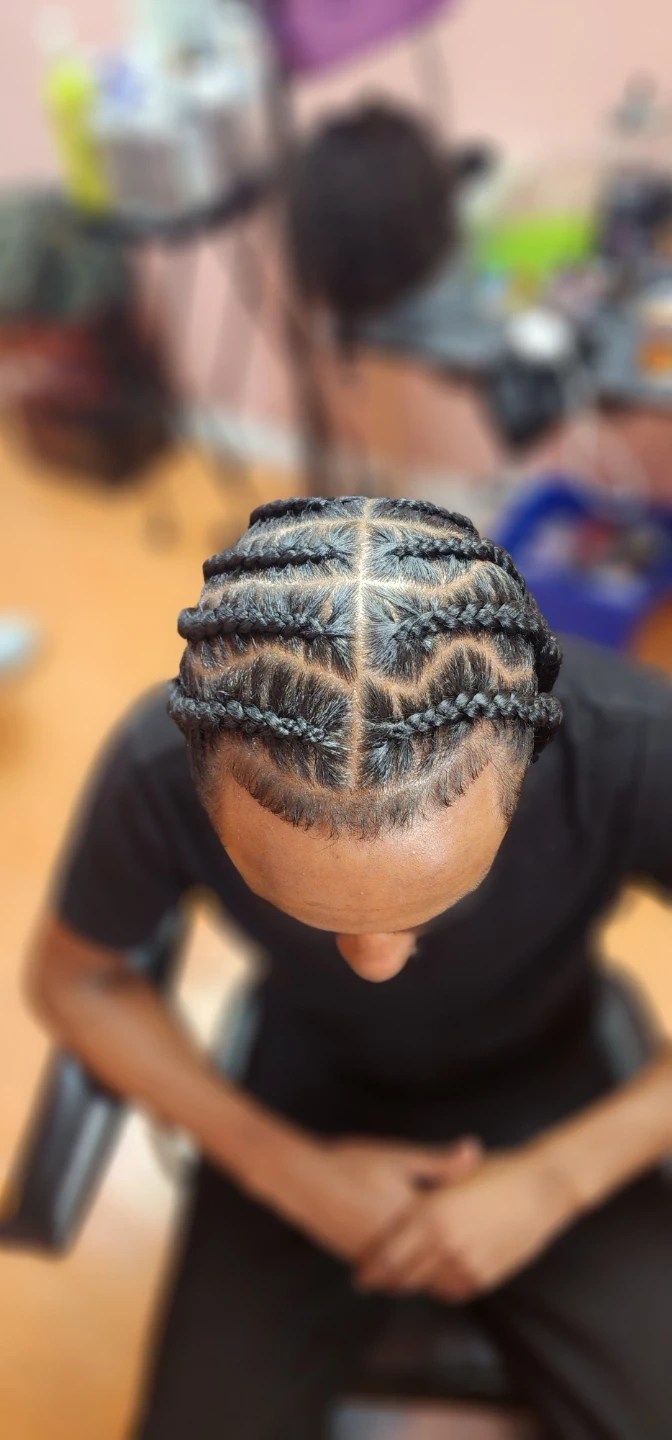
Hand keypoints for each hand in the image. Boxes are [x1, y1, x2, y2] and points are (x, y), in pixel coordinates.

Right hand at [261, 1134, 481, 1263]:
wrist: (302, 1179)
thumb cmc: (352, 1162)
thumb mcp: (399, 1156)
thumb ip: (439, 1161)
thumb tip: (476, 1150)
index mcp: (412, 1216)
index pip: (450, 1242)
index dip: (471, 1249)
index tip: (489, 1250)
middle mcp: (396, 1244)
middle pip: (433, 1271)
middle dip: (451, 1274)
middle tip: (474, 1272)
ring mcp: (374, 1256)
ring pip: (409, 1280)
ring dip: (427, 1279)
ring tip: (446, 1275)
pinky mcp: (356, 1258)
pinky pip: (388, 1277)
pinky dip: (401, 1276)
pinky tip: (407, 1268)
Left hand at [356, 1145, 574, 1300]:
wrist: (542, 1188)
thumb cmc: (497, 1173)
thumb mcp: (451, 1175)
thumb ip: (423, 1191)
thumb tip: (394, 1200)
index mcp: (431, 1215)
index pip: (387, 1255)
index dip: (370, 1268)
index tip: (360, 1273)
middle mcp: (444, 1244)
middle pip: (402, 1277)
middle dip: (384, 1281)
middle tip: (372, 1280)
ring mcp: (466, 1263)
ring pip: (427, 1287)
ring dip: (411, 1285)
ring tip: (399, 1279)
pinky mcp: (486, 1276)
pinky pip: (453, 1291)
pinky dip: (439, 1288)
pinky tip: (433, 1279)